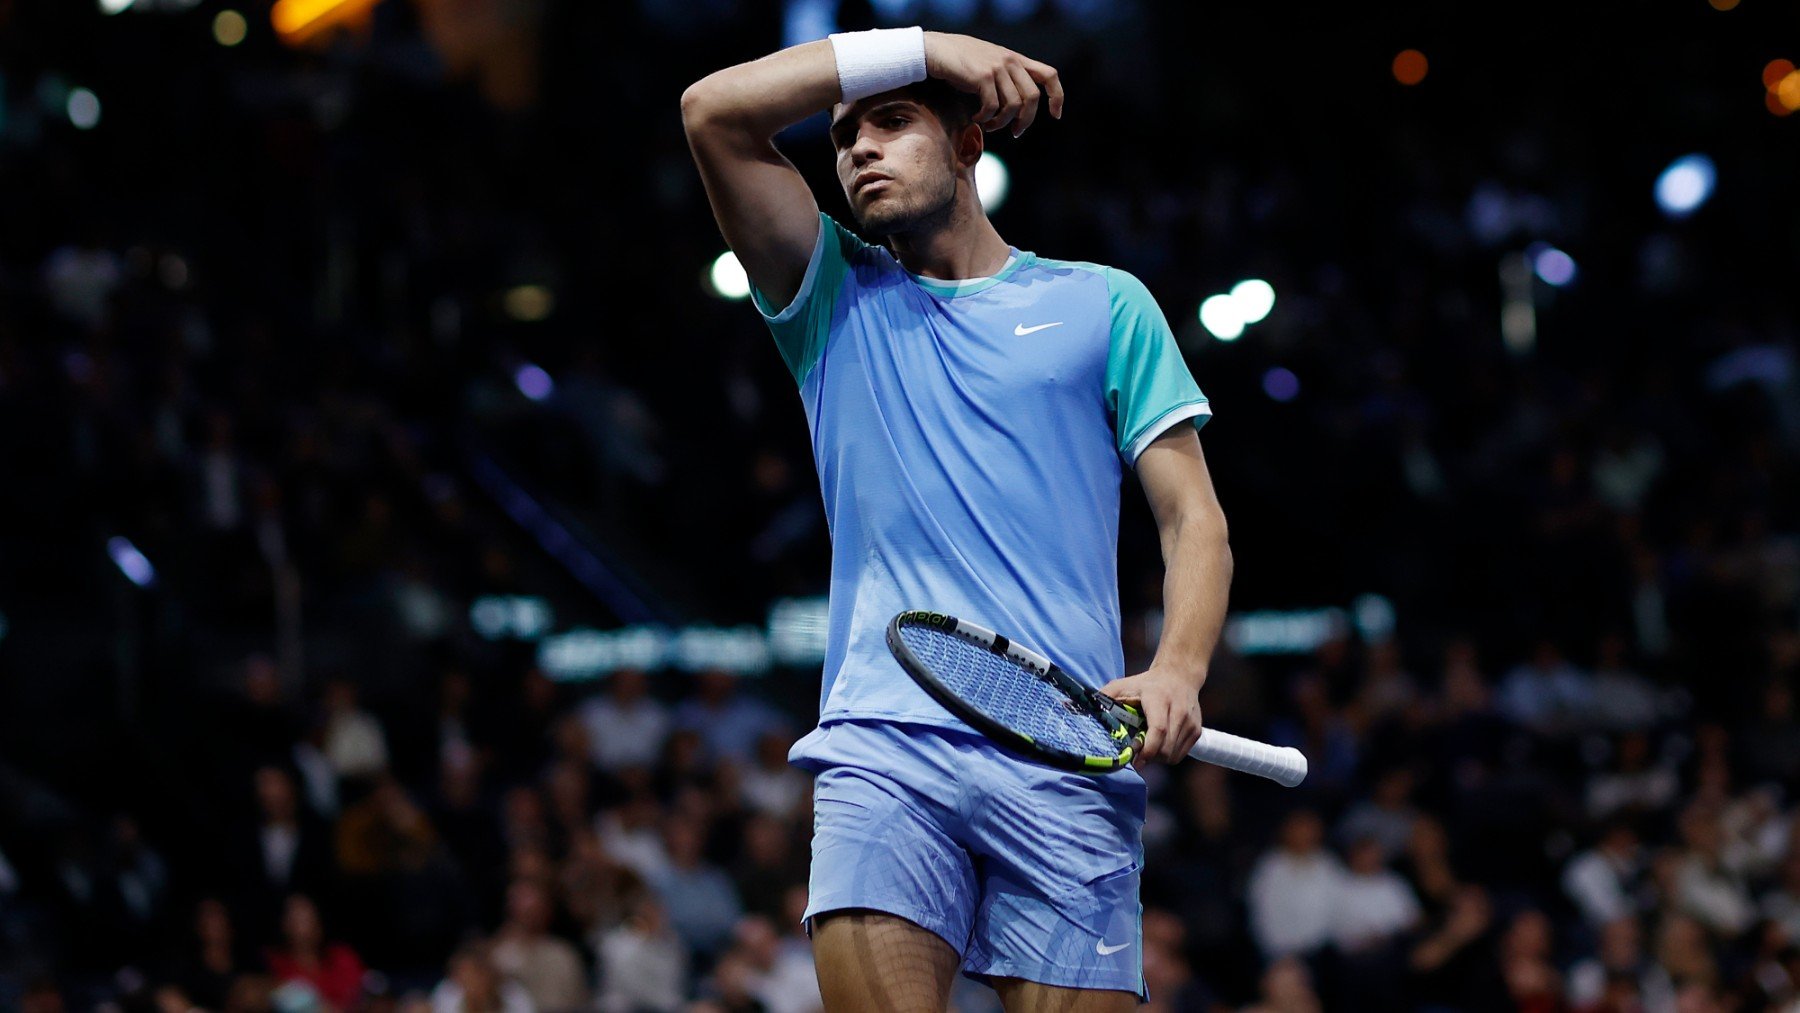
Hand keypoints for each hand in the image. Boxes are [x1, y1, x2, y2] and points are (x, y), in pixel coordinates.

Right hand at [923, 32, 1063, 136]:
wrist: (938, 50)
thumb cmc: (963, 61)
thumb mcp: (992, 63)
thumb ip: (1007, 78)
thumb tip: (1017, 108)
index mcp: (1017, 59)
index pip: (1049, 75)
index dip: (1056, 96)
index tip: (1055, 115)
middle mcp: (1011, 61)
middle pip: (1032, 97)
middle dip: (1026, 120)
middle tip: (1015, 132)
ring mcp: (997, 68)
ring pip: (1013, 105)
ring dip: (1002, 123)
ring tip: (990, 126)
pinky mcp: (983, 76)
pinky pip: (993, 106)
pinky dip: (986, 118)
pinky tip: (977, 118)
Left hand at [1098, 668, 1202, 764]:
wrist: (1179, 675)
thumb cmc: (1146, 683)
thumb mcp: (1123, 685)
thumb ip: (1103, 697)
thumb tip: (1074, 706)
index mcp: (1159, 700)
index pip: (1159, 730)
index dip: (1147, 750)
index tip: (1135, 760)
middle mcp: (1179, 711)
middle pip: (1166, 748)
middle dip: (1149, 757)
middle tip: (1136, 755)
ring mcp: (1190, 722)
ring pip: (1173, 755)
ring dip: (1158, 759)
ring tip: (1147, 747)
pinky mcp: (1196, 730)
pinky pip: (1180, 754)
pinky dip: (1168, 756)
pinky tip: (1159, 745)